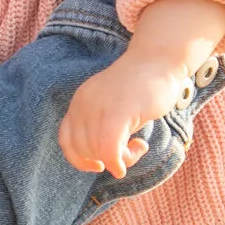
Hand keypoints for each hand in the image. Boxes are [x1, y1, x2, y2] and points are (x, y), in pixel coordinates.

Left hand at [57, 54, 184, 176]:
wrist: (159, 59)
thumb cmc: (143, 85)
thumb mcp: (113, 106)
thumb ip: (103, 126)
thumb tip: (106, 159)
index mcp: (79, 102)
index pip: (66, 140)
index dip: (79, 159)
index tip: (98, 165)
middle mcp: (83, 104)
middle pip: (83, 149)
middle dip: (106, 159)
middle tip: (130, 150)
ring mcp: (98, 107)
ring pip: (97, 152)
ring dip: (121, 158)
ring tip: (139, 145)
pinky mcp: (117, 112)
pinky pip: (109, 150)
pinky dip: (121, 161)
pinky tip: (139, 148)